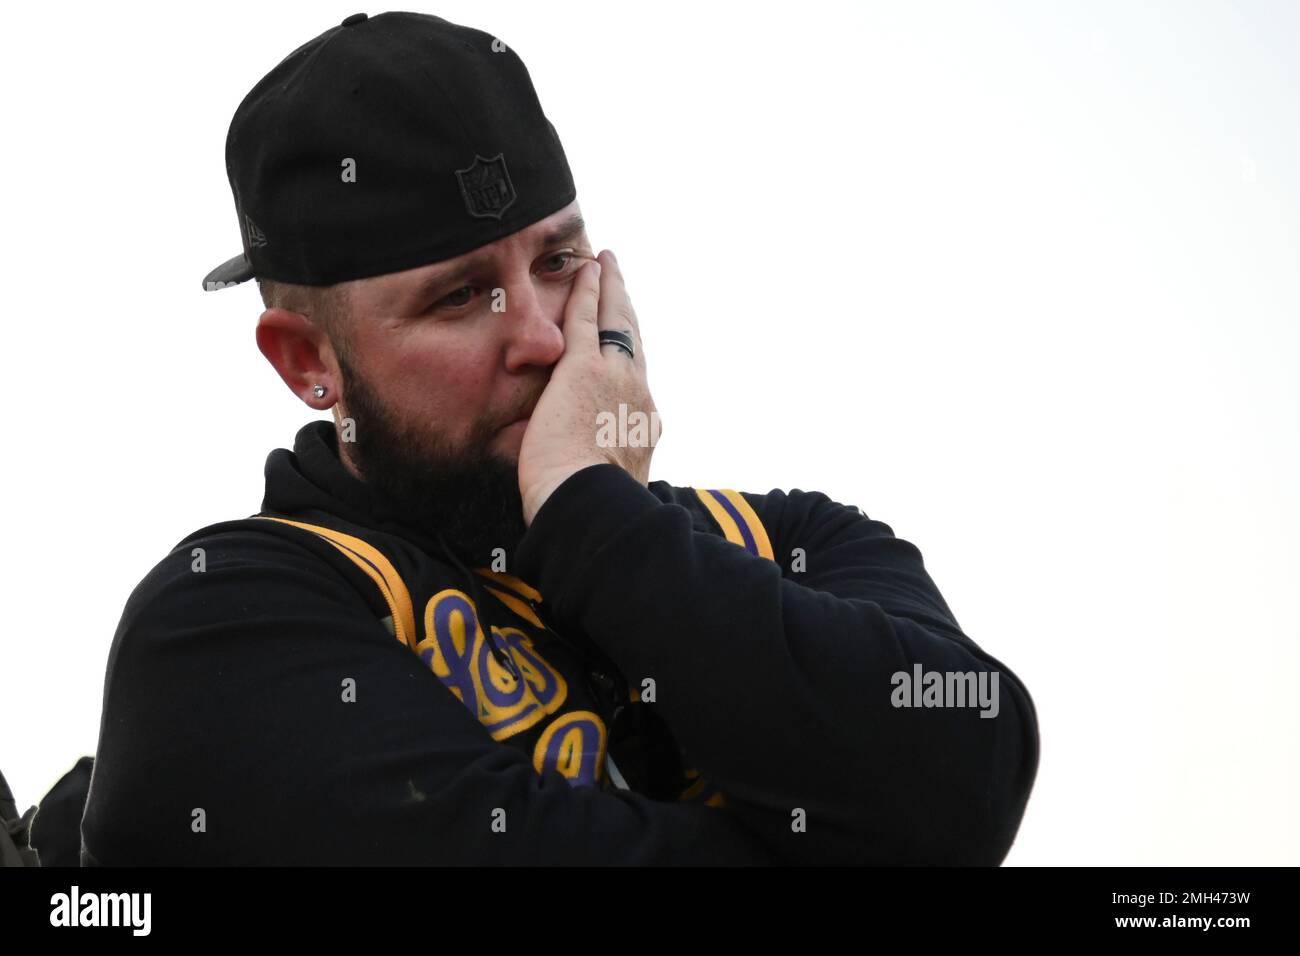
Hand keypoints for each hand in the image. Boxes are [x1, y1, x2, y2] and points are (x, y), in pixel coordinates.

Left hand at [518, 249, 660, 526]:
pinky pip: (589, 317)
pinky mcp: (585, 368)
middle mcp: (639, 394)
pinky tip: (587, 268)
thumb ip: (598, 469)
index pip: (636, 379)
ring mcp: (616, 378)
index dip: (630, 354)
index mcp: (642, 424)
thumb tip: (579, 476)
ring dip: (613, 290)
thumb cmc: (588, 509)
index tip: (626, 341)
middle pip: (635, 341)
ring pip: (618, 322)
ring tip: (608, 265)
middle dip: (628, 311)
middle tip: (622, 285)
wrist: (590, 506)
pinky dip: (589, 290)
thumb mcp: (607, 486)